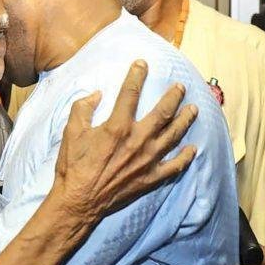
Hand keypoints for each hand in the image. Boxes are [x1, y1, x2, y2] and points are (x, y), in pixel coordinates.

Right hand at [53, 60, 197, 221]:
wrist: (79, 201)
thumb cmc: (73, 165)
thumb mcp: (71, 132)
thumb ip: (83, 108)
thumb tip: (96, 94)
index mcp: (117, 126)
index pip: (130, 93)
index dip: (137, 75)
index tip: (142, 63)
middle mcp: (138, 140)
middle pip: (163, 112)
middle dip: (173, 96)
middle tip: (180, 87)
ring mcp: (147, 160)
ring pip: (174, 135)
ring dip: (186, 120)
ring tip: (194, 110)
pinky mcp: (150, 178)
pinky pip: (174, 166)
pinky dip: (185, 157)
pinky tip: (192, 149)